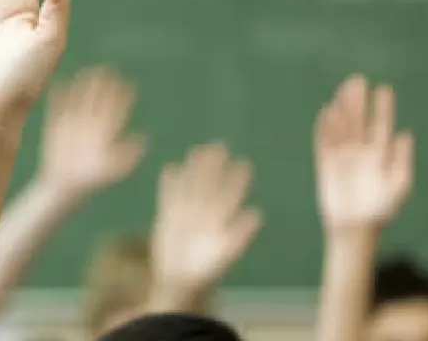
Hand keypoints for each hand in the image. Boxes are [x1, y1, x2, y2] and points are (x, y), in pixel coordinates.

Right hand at [39, 66, 146, 194]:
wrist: (65, 186)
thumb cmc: (92, 180)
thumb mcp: (113, 170)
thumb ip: (128, 156)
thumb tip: (144, 139)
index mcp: (106, 132)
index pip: (116, 110)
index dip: (122, 97)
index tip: (127, 84)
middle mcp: (91, 125)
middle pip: (99, 100)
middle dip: (104, 85)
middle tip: (108, 69)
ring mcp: (73, 124)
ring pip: (80, 100)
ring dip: (83, 86)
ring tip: (86, 72)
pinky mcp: (56, 126)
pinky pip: (58, 108)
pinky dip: (59, 96)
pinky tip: (59, 84)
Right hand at [151, 143, 262, 301]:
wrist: (180, 281)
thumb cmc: (208, 271)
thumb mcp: (227, 253)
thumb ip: (241, 233)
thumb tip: (258, 215)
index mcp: (222, 219)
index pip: (231, 194)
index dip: (237, 180)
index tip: (244, 164)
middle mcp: (206, 213)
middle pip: (211, 184)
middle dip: (215, 166)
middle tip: (219, 146)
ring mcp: (187, 213)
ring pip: (192, 185)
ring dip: (194, 169)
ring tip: (197, 151)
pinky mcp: (169, 216)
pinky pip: (170, 195)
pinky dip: (170, 183)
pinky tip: (171, 168)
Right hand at [314, 75, 413, 231]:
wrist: (355, 229)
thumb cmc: (381, 210)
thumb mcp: (399, 186)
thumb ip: (402, 160)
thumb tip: (405, 134)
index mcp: (380, 154)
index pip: (380, 125)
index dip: (382, 107)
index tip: (383, 89)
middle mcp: (360, 151)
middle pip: (358, 121)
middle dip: (358, 101)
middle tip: (357, 80)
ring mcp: (342, 156)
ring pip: (341, 127)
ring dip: (341, 109)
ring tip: (343, 89)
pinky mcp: (326, 164)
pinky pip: (323, 142)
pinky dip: (324, 128)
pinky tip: (326, 112)